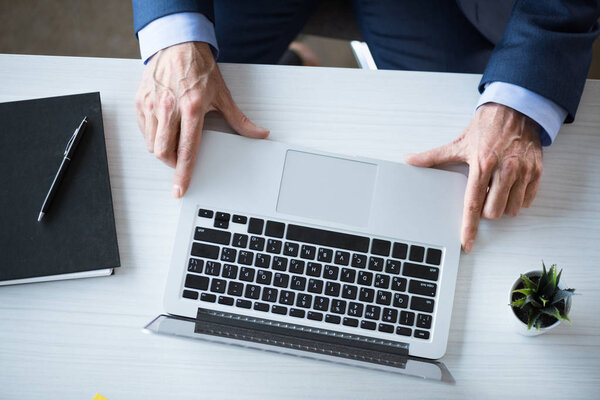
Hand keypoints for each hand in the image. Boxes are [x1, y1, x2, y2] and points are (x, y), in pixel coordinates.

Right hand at [135, 42, 268, 197]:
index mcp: (192, 109)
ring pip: (151, 144)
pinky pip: (143, 130)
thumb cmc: (200, 68)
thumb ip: (240, 120)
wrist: (179, 43)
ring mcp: (152, 104)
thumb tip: (260, 134)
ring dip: (162, 150)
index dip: (183, 174)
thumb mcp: (223, 95)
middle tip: (181, 158)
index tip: (180, 189)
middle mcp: (169, 108)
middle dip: (172, 163)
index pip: (186, 151)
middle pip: (163, 152)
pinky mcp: (140, 101)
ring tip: (173, 139)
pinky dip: (152, 136)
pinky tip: (163, 128)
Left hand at [405, 103, 542, 252]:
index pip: (473, 204)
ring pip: (511, 209)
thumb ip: (434, 156)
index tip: (467, 242)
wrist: (516, 109)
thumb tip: (411, 160)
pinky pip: (527, 200)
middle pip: (493, 211)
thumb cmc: (487, 127)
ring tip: (496, 187)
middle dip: (486, 210)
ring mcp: (522, 171)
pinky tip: (510, 185)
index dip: (469, 227)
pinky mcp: (536, 171)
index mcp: (482, 164)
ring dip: (502, 204)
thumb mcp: (458, 142)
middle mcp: (504, 169)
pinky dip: (517, 198)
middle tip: (483, 194)